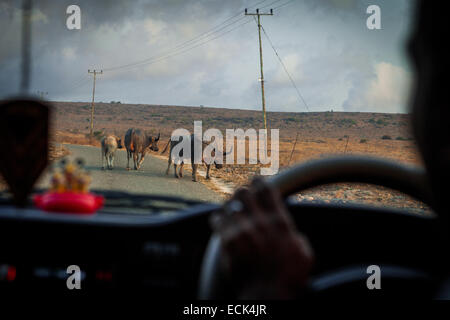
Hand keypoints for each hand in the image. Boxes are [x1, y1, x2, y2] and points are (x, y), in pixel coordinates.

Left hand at [211, 177, 313, 298]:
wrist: (267, 295)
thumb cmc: (288, 280)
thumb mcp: (304, 256)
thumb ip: (298, 239)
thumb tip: (293, 233)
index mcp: (279, 222)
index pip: (267, 189)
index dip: (260, 181)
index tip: (257, 181)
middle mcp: (259, 222)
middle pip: (243, 192)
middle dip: (242, 192)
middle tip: (242, 196)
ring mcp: (241, 230)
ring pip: (229, 203)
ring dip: (230, 204)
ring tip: (231, 207)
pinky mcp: (227, 242)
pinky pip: (217, 220)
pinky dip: (218, 218)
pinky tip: (219, 221)